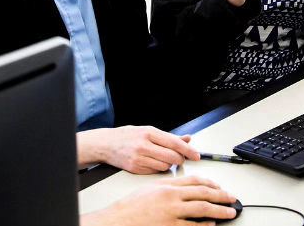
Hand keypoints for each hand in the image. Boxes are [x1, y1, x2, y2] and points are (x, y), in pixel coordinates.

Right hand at [78, 126, 200, 173]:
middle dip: (180, 159)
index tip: (196, 155)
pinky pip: (155, 172)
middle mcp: (144, 146)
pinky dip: (158, 169)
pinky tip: (153, 162)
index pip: (175, 143)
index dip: (188, 150)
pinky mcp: (135, 169)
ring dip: (169, 164)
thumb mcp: (149, 130)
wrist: (106, 144)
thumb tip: (187, 139)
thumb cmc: (128, 136)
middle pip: (172, 157)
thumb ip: (169, 136)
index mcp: (149, 133)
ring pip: (165, 167)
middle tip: (180, 158)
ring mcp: (139, 158)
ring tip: (162, 158)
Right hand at [79, 176, 237, 225]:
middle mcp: (171, 198)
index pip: (195, 181)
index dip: (211, 184)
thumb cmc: (132, 206)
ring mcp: (171, 214)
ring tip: (229, 213)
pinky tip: (211, 225)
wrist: (118, 221)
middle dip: (221, 196)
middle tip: (232, 199)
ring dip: (218, 211)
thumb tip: (188, 185)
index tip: (221, 188)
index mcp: (168, 186)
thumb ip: (170, 185)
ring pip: (201, 210)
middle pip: (203, 194)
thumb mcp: (152, 188)